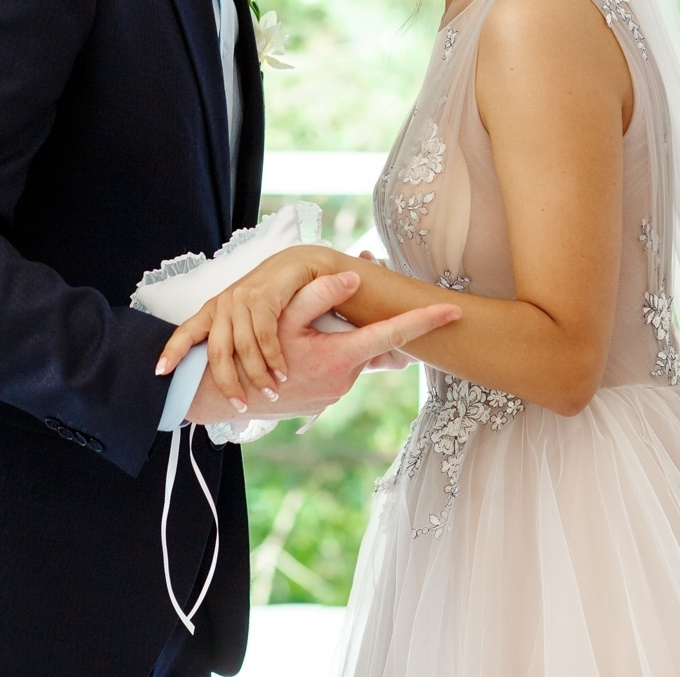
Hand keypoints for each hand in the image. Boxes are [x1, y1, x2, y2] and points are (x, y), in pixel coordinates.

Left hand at [157, 244, 334, 407]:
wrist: (296, 265)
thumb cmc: (270, 295)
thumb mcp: (244, 314)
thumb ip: (232, 336)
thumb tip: (226, 374)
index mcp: (212, 310)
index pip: (186, 332)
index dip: (172, 352)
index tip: (160, 372)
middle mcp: (223, 304)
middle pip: (217, 352)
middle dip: (228, 383)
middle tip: (240, 405)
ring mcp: (242, 299)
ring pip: (244, 348)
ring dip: (258, 375)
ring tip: (270, 392)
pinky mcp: (263, 297)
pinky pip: (265, 336)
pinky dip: (274, 359)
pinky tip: (282, 373)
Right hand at [182, 271, 457, 425]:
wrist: (225, 397)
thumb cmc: (251, 355)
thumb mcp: (281, 317)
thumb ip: (318, 294)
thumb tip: (353, 277)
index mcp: (340, 356)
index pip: (393, 335)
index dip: (425, 321)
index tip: (454, 310)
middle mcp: (344, 379)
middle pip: (368, 341)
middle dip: (366, 321)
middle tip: (359, 296)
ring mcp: (334, 394)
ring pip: (349, 355)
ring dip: (337, 339)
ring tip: (307, 331)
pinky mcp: (322, 402)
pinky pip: (334, 370)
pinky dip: (325, 355)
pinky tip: (299, 351)